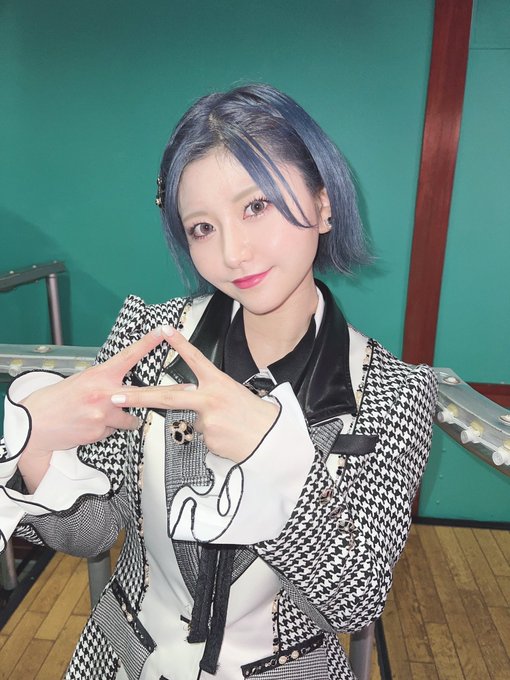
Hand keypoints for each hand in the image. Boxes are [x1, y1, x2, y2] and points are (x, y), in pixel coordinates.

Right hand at [21, 327, 167, 454]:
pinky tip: (89, 426)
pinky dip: (105, 430)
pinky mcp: (101, 432)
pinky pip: (113, 431)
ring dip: (120, 419)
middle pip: (144, 394)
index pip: (129, 355)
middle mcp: (104, 393)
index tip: (164, 332)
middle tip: (185, 390)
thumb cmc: (56, 400)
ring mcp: (104, 414)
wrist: (36, 425)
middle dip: (165, 395)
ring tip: (98, 416)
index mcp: (100, 375)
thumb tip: (119, 381)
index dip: (149, 343)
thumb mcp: (81, 380)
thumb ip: (103, 380)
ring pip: (128, 418)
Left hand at [111, 326, 279, 463]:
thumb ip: (210, 396)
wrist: (271, 439)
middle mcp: (210, 399)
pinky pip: (203, 437)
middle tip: (116, 396)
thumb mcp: (235, 394)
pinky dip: (214, 438)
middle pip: (167, 396)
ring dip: (208, 425)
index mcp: (218, 383)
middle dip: (138, 397)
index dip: (179, 343)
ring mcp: (206, 420)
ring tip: (231, 426)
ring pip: (194, 422)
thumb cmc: (257, 415)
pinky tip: (230, 437)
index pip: (196, 358)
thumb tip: (194, 407)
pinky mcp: (207, 439)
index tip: (164, 330)